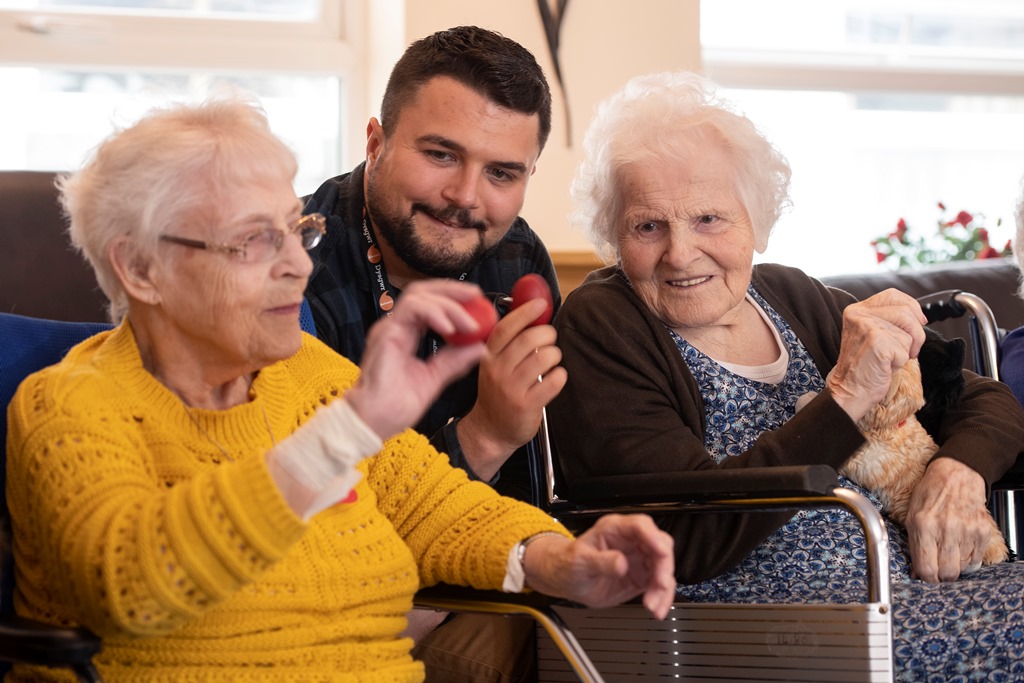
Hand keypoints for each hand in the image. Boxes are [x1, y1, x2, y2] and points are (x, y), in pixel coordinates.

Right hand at [346, 280, 486, 439]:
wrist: (374, 422)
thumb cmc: (395, 406)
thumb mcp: (434, 379)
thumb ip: (455, 361)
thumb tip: (480, 347)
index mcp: (406, 334)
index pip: (430, 304)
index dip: (454, 299)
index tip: (478, 303)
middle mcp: (396, 327)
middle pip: (424, 291)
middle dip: (452, 290)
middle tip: (477, 295)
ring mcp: (389, 328)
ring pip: (419, 296)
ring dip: (449, 305)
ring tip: (469, 324)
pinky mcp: (386, 333)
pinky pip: (412, 309)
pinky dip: (434, 313)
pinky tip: (450, 328)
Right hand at [456, 298, 567, 479]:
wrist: (490, 430)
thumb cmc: (497, 393)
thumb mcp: (493, 365)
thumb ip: (509, 343)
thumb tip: (533, 315)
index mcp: (488, 357)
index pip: (506, 328)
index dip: (525, 312)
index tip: (541, 304)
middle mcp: (497, 370)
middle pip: (529, 340)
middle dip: (547, 334)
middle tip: (550, 339)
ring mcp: (511, 389)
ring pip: (544, 358)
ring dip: (555, 355)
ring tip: (552, 361)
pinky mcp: (526, 405)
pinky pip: (553, 381)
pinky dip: (560, 376)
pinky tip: (555, 378)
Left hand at [522, 514, 675, 619]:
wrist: (565, 579)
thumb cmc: (569, 561)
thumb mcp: (580, 560)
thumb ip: (601, 561)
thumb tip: (621, 563)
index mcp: (615, 529)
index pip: (641, 526)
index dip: (654, 538)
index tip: (661, 552)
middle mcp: (631, 542)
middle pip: (660, 547)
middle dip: (664, 567)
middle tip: (660, 584)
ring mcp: (639, 559)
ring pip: (663, 569)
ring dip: (663, 589)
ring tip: (653, 605)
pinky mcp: (642, 577)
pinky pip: (659, 586)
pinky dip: (661, 599)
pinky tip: (655, 609)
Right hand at [828, 289, 926, 420]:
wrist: (850, 389)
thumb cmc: (864, 366)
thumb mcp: (871, 334)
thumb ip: (887, 320)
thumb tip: (918, 317)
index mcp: (856, 310)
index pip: (893, 295)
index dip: (911, 307)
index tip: (918, 321)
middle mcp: (859, 314)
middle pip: (906, 312)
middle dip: (915, 333)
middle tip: (906, 349)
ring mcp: (867, 327)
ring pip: (909, 332)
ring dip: (907, 350)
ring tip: (890, 359)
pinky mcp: (877, 342)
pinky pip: (905, 349)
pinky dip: (900, 362)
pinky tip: (885, 366)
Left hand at [905, 457, 990, 581]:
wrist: (956, 475)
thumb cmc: (931, 494)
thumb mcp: (912, 516)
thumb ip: (914, 545)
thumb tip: (916, 572)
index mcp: (923, 525)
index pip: (926, 568)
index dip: (926, 579)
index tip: (927, 578)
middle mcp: (946, 529)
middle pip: (947, 573)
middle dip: (941, 576)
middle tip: (938, 568)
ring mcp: (967, 531)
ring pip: (962, 568)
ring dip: (955, 565)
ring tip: (948, 550)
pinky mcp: (982, 532)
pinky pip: (976, 559)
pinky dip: (968, 558)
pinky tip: (960, 545)